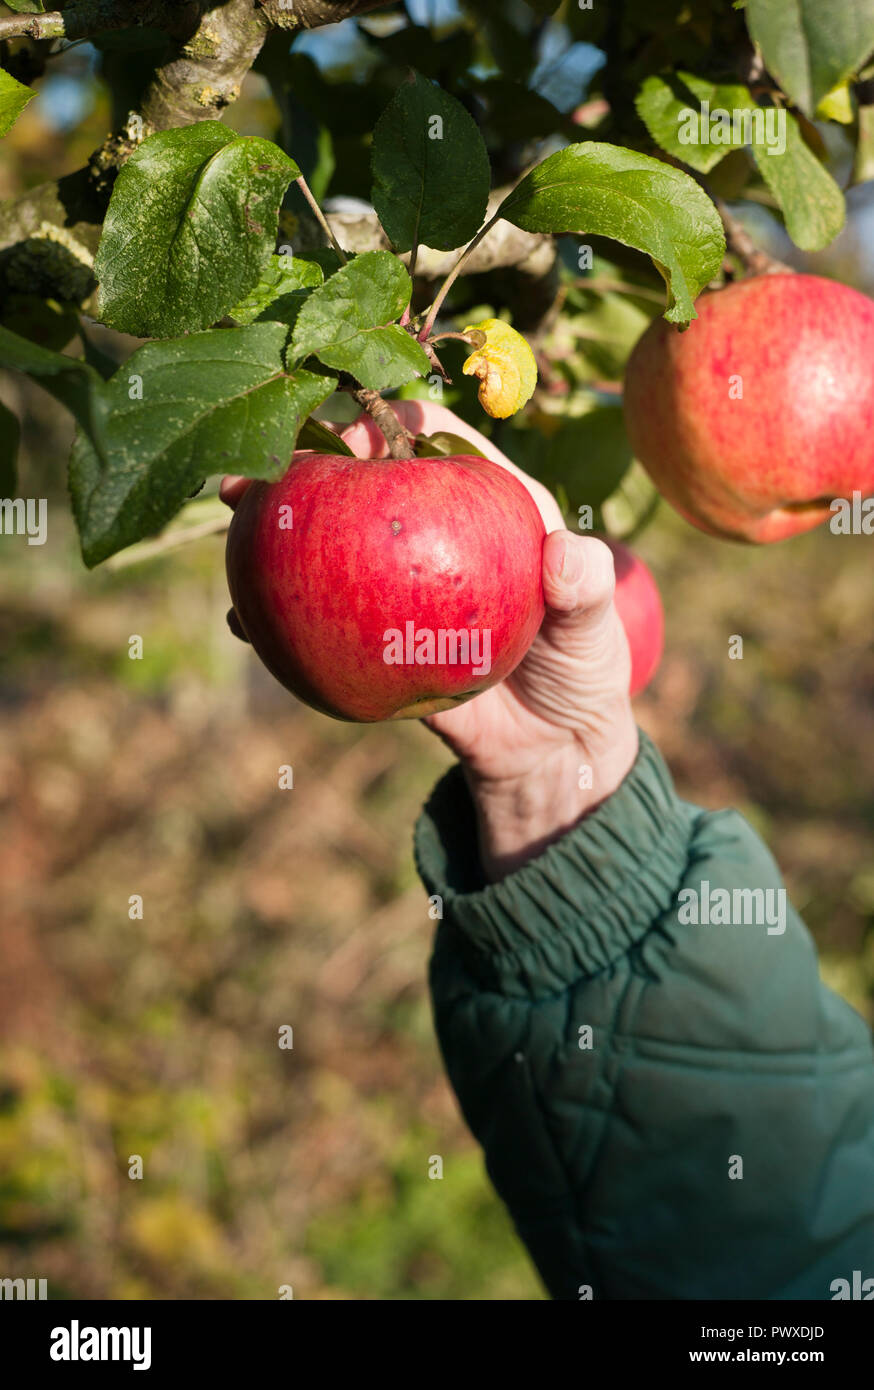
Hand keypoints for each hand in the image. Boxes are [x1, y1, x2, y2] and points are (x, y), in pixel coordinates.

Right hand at [221, 401, 638, 880]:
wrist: (550, 745)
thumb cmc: (583, 669)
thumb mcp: (597, 629)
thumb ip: (589, 589)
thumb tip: (566, 554)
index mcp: (488, 503)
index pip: (434, 440)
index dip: (390, 421)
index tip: (349, 432)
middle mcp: (431, 531)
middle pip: (362, 479)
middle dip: (305, 461)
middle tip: (262, 470)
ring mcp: (395, 583)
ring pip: (330, 540)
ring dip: (277, 526)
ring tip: (234, 524)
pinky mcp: (374, 636)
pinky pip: (323, 618)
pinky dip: (282, 616)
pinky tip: (243, 621)